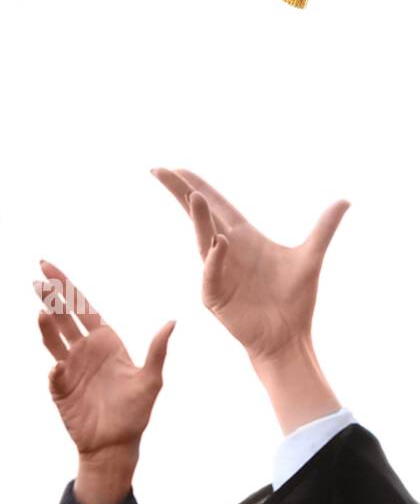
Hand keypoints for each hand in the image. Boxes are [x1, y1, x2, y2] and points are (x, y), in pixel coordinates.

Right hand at [36, 261, 172, 503]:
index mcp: (105, 341)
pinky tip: (58, 365)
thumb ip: (157, 351)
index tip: (48, 267)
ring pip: (53, 338)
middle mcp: (85, 349)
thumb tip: (172, 321)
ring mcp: (70, 367)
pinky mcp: (60, 386)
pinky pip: (54, 372)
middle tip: (37, 275)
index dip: (66, 286)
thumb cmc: (135, 413)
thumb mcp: (151, 381)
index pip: (82, 306)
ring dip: (47, 325)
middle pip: (64, 316)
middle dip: (51, 296)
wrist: (115, 445)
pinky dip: (54, 366)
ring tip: (40, 310)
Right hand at [152, 168, 345, 432]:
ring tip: (193, 197)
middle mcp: (224, 249)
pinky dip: (214, 260)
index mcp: (242, 236)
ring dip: (198, 219)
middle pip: (198, 215)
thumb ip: (324, 228)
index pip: (215, 204)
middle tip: (159, 170)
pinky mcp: (215, 296)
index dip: (197, 184)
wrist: (289, 337)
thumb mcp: (311, 256)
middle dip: (179, 192)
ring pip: (203, 239)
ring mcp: (216, 272)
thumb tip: (345, 200)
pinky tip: (220, 244)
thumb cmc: (295, 299)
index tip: (178, 166)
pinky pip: (212, 274)